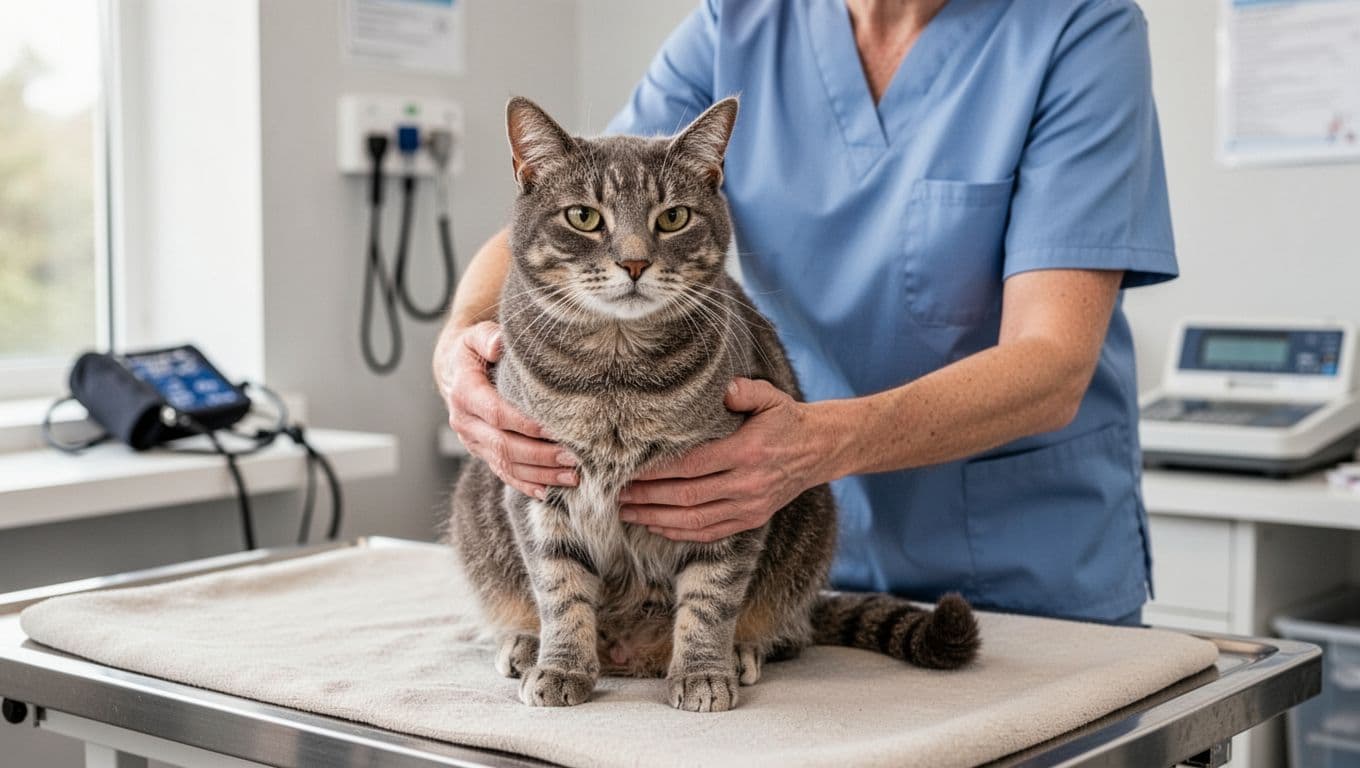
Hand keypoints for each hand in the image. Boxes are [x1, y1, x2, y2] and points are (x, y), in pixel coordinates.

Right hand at [438, 321, 576, 499]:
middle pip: (503, 445)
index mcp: (464, 393)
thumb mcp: (477, 336)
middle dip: (540, 455)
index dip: (524, 424)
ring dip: (540, 474)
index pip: (496, 413)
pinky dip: (526, 484)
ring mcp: (472, 442)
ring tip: (572, 476)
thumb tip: (499, 345)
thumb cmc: (476, 352)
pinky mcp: (481, 453)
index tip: (553, 429)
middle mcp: (465, 422)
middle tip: (573, 458)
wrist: (456, 371)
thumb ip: (487, 337)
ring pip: (505, 465)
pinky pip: (503, 474)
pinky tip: (549, 492)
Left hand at [618, 378, 831, 541]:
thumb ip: (744, 390)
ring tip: (626, 511)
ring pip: (694, 520)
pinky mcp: (751, 520)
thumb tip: (721, 388)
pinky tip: (655, 525)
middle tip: (616, 492)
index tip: (630, 468)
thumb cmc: (786, 419)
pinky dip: (679, 533)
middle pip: (688, 496)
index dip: (658, 470)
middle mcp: (748, 484)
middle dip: (648, 496)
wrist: (819, 449)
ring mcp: (750, 507)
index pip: (693, 464)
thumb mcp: (770, 397)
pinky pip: (709, 533)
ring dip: (656, 518)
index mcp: (748, 451)